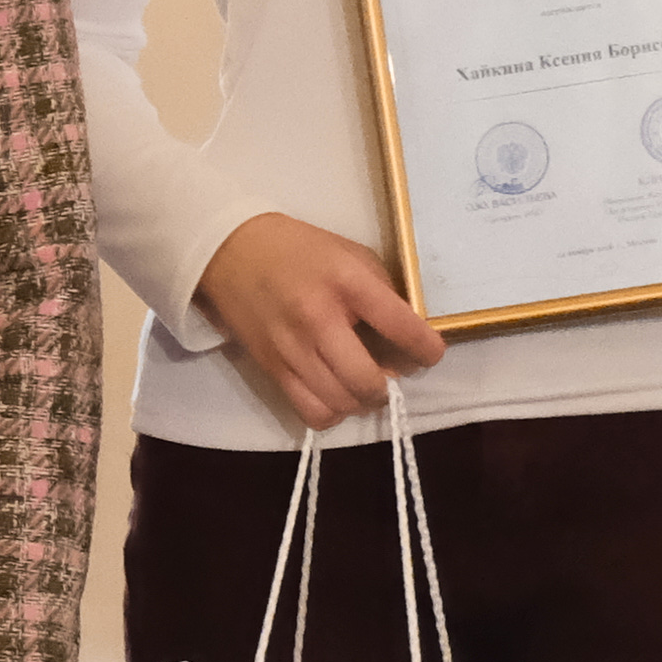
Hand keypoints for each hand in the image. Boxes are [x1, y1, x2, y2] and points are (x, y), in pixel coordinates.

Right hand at [191, 211, 445, 431]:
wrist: (231, 250)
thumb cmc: (300, 250)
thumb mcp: (351, 255)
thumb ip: (383, 293)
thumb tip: (408, 336)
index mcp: (347, 283)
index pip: (402, 327)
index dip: (427, 349)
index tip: (430, 354)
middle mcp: (319, 319)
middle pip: (368, 380)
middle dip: (390, 385)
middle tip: (392, 374)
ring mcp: (291, 349)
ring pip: (341, 403)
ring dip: (362, 401)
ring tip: (364, 385)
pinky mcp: (271, 368)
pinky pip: (310, 412)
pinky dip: (332, 412)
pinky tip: (335, 394)